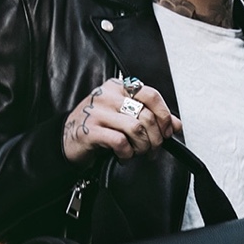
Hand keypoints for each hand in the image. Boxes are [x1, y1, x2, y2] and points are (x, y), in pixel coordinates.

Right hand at [62, 78, 181, 163]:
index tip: (167, 131)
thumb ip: (151, 117)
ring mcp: (97, 112)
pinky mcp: (90, 130)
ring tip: (138, 153)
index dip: (164, 115)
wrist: (67, 139)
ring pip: (136, 128)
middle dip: (155, 138)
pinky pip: (120, 142)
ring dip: (142, 146)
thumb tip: (176, 124)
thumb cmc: (98, 127)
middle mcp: (107, 95)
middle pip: (146, 115)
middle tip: (153, 150)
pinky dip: (127, 153)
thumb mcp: (125, 117)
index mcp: (118, 87)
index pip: (151, 95)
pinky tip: (124, 156)